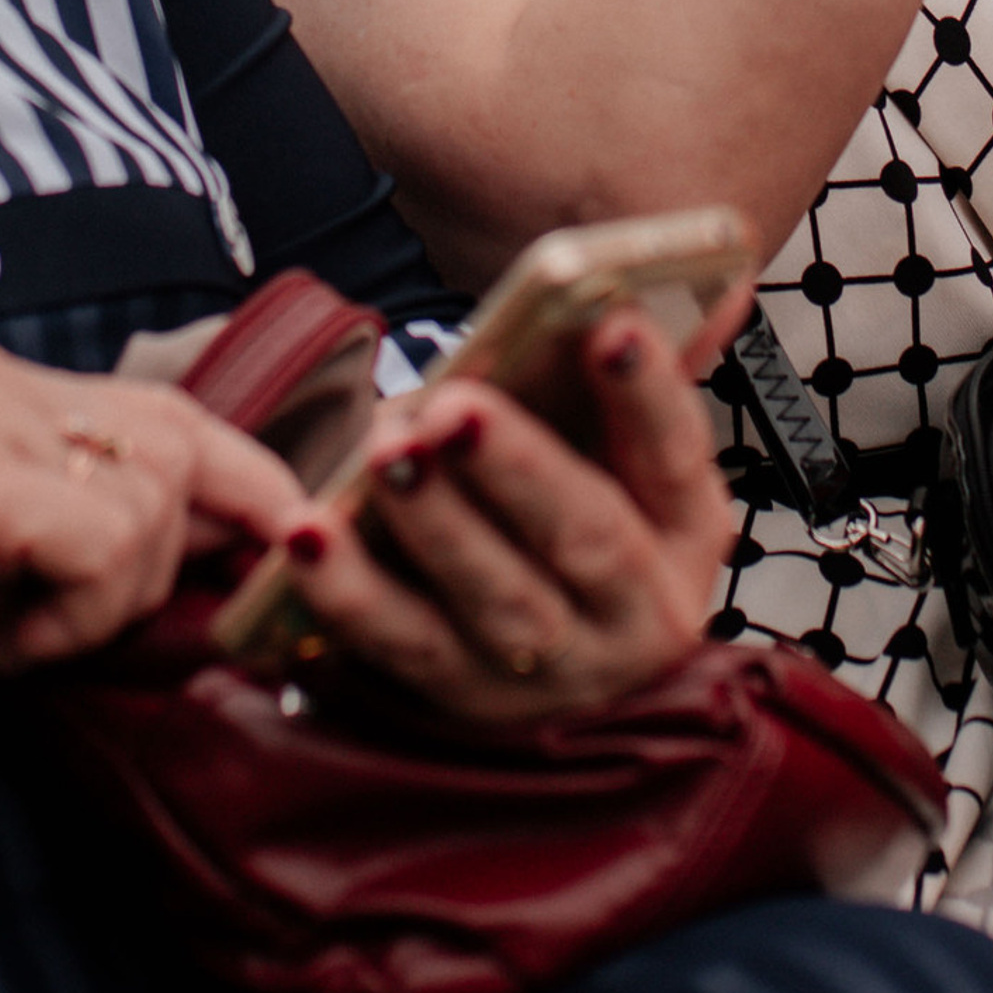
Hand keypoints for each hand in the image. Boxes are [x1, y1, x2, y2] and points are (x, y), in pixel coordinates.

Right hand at [0, 334, 308, 736]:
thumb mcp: (0, 556)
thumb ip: (98, 526)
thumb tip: (236, 534)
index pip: (165, 409)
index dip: (245, 473)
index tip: (297, 528)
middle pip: (178, 439)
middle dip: (200, 538)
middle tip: (110, 622)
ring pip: (151, 501)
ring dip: (114, 600)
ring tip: (24, 635)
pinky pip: (107, 545)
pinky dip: (81, 615)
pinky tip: (9, 646)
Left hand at [271, 313, 739, 728]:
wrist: (555, 660)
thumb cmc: (580, 514)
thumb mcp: (623, 461)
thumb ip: (621, 384)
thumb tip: (673, 294)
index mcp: (684, 528)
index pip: (674, 452)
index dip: (646, 390)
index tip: (607, 322)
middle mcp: (637, 611)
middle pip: (586, 538)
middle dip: (518, 468)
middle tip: (454, 406)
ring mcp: (554, 669)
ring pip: (496, 600)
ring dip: (435, 524)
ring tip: (383, 454)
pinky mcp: (465, 699)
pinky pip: (401, 645)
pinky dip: (349, 591)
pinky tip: (308, 533)